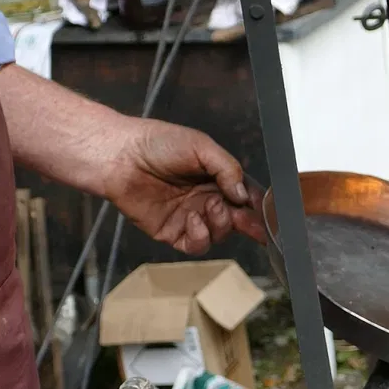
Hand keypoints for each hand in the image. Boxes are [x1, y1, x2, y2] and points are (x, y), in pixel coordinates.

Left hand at [104, 118, 266, 251]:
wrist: (120, 156)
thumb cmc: (158, 144)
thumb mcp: (201, 146)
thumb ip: (228, 169)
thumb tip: (244, 196)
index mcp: (217, 178)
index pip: (245, 196)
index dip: (257, 206)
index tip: (269, 214)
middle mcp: (206, 199)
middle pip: (236, 220)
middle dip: (247, 223)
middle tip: (251, 223)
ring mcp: (190, 217)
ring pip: (219, 234)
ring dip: (220, 225)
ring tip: (210, 208)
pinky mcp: (172, 232)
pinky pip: (195, 245)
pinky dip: (200, 236)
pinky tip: (194, 220)